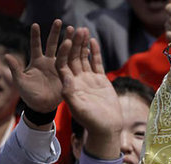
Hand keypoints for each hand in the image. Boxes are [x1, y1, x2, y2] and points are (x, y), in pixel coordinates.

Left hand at [6, 20, 71, 112]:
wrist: (42, 107)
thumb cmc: (29, 95)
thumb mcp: (20, 82)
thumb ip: (15, 69)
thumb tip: (7, 55)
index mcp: (37, 62)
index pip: (36, 45)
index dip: (35, 36)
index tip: (35, 25)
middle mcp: (49, 62)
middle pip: (52, 44)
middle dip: (56, 33)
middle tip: (60, 22)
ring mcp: (59, 68)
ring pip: (64, 52)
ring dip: (69, 41)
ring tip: (75, 30)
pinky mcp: (68, 75)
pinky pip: (74, 64)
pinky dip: (79, 56)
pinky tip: (86, 48)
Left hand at [56, 28, 121, 159]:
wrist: (107, 128)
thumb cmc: (92, 121)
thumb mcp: (79, 109)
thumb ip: (71, 94)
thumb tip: (65, 79)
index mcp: (69, 85)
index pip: (63, 64)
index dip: (64, 52)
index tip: (67, 42)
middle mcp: (77, 80)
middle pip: (73, 58)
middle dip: (74, 43)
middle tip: (75, 29)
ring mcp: (88, 80)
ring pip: (84, 58)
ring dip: (83, 44)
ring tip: (83, 30)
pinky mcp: (100, 80)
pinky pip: (96, 63)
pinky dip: (94, 52)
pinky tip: (93, 41)